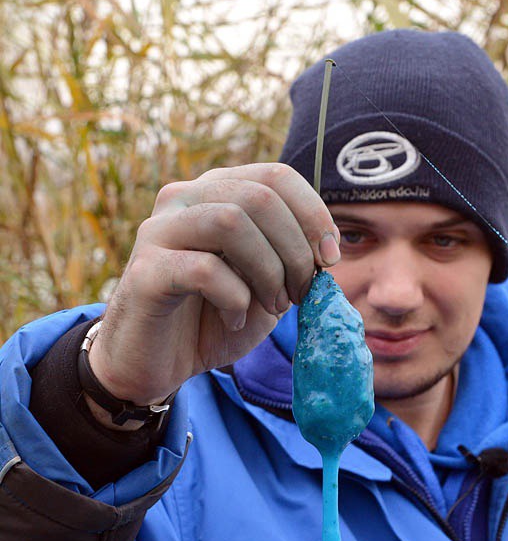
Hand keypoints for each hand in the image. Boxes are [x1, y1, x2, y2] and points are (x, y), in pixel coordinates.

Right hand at [86, 164, 340, 424]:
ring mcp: (158, 231)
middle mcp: (183, 199)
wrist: (155, 364)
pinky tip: (235, 320)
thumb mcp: (265, 287)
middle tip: (300, 293)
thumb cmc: (212, 321)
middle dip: (295, 249)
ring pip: (230, 222)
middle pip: (259, 196)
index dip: (313, 214)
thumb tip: (329, 250)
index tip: (330, 259)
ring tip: (273, 306)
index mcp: (215, 192)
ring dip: (268, 271)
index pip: (275, 176)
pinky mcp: (145, 271)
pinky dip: (235, 298)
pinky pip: (205, 269)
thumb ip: (291, 261)